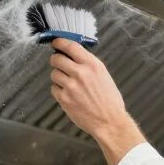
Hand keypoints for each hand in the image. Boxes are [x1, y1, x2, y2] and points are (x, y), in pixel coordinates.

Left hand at [49, 39, 145, 164]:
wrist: (109, 122)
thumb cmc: (109, 101)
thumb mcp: (103, 75)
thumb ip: (88, 64)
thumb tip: (72, 56)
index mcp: (93, 65)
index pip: (70, 46)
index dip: (60, 42)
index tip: (56, 43)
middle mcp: (81, 73)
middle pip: (56, 59)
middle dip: (56, 61)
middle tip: (59, 65)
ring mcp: (71, 86)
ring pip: (54, 74)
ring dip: (58, 78)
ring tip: (70, 85)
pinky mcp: (64, 98)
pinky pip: (54, 88)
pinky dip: (59, 91)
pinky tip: (70, 95)